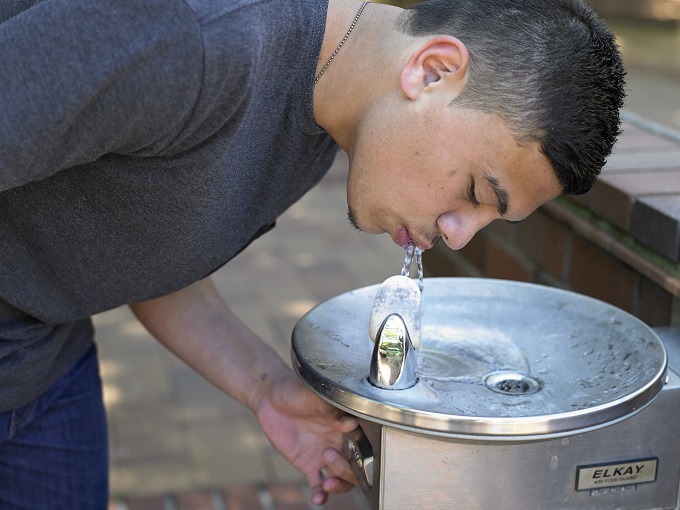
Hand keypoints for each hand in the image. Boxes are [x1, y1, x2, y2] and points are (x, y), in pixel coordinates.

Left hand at [254, 366, 358, 504]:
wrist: (270, 397)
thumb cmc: (295, 390)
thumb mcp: (314, 395)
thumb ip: (332, 409)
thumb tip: (350, 423)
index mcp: (345, 424)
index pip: (364, 444)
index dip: (365, 454)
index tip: (357, 454)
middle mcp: (338, 441)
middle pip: (356, 466)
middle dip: (347, 470)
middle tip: (327, 456)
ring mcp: (323, 455)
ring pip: (341, 479)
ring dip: (339, 485)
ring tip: (326, 483)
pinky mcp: (307, 464)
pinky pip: (317, 484)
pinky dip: (320, 495)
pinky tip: (317, 498)